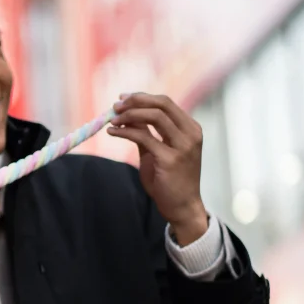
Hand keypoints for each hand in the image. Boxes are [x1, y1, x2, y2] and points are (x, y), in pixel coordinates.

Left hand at [107, 92, 208, 245]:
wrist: (181, 206)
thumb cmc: (169, 180)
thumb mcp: (158, 150)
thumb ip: (147, 132)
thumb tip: (129, 115)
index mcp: (190, 128)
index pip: (166, 102)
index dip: (142, 97)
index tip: (123, 98)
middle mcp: (190, 134)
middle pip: (162, 104)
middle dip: (135, 101)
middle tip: (115, 106)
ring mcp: (183, 146)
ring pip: (154, 117)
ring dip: (129, 115)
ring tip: (112, 120)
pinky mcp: (170, 159)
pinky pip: (143, 137)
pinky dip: (125, 132)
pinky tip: (112, 132)